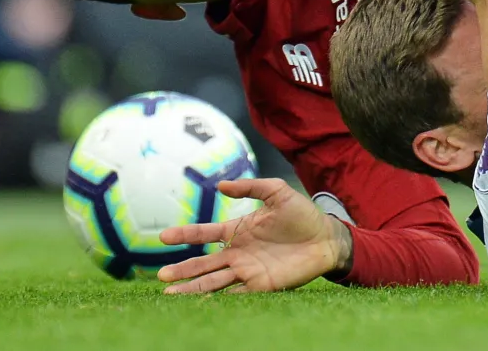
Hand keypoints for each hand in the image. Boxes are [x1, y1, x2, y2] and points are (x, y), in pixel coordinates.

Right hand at [158, 178, 352, 292]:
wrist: (326, 238)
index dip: (185, 235)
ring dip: (193, 287)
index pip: (206, 234)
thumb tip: (220, 185)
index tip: (164, 237)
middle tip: (161, 275)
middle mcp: (238, 252)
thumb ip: (250, 187)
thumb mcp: (277, 192)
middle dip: (182, 269)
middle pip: (203, 263)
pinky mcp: (261, 285)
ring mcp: (247, 270)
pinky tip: (203, 302)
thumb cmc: (302, 214)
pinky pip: (235, 294)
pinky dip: (219, 298)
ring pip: (213, 281)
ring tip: (170, 293)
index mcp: (238, 230)